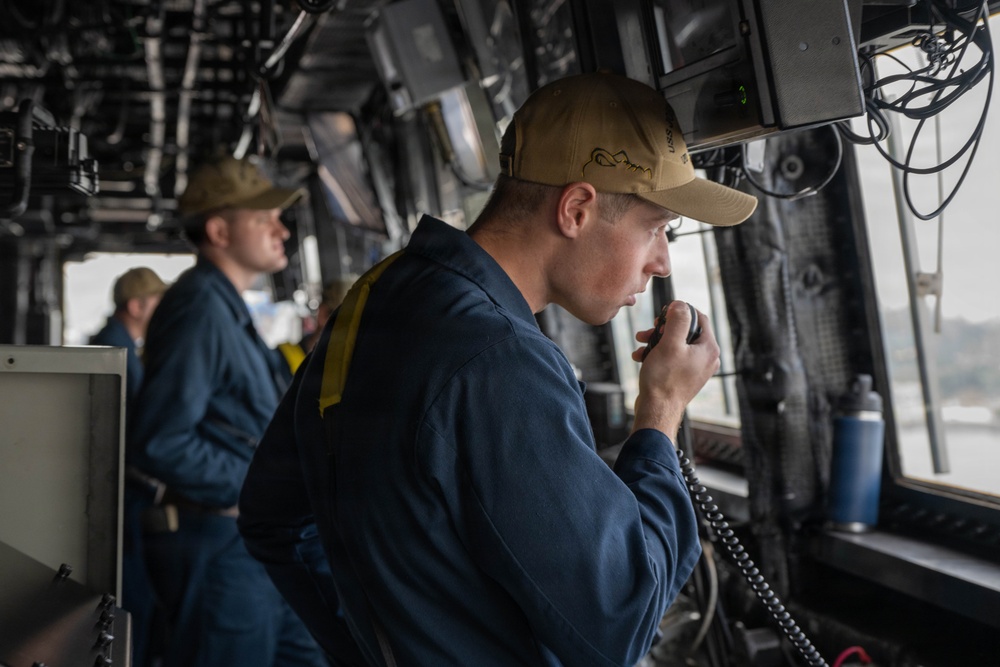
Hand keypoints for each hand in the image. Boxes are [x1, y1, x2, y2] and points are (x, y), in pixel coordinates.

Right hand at [630, 301, 719, 439]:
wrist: (656, 410)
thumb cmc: (664, 380)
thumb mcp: (669, 343)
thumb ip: (677, 320)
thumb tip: (680, 304)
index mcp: (709, 349)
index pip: (700, 317)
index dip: (681, 311)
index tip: (664, 312)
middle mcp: (706, 359)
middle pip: (686, 331)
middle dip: (663, 329)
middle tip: (650, 330)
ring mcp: (695, 369)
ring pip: (675, 344)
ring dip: (656, 341)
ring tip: (641, 343)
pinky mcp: (683, 376)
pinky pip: (671, 357)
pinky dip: (657, 354)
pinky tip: (641, 357)